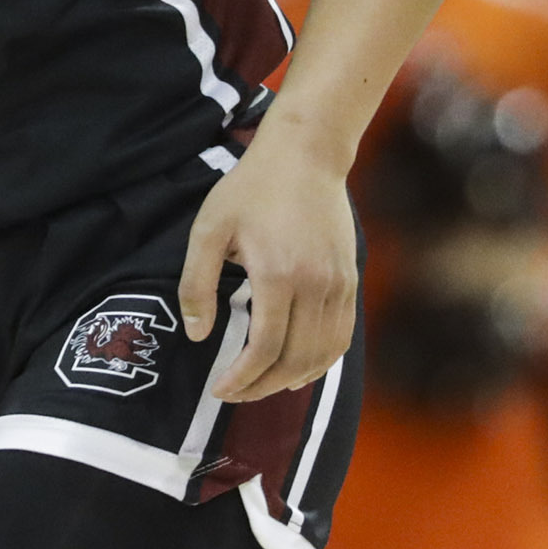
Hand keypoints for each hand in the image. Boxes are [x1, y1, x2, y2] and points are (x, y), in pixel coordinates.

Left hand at [178, 139, 359, 401]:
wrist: (306, 155)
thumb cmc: (251, 189)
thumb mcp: (209, 228)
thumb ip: (197, 283)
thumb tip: (198, 334)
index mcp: (277, 275)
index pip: (264, 350)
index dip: (241, 379)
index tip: (220, 389)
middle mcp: (315, 286)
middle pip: (294, 361)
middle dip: (262, 387)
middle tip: (235, 394)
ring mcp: (338, 285)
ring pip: (321, 355)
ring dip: (291, 380)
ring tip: (262, 386)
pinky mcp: (350, 281)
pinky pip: (340, 337)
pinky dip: (321, 361)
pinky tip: (298, 368)